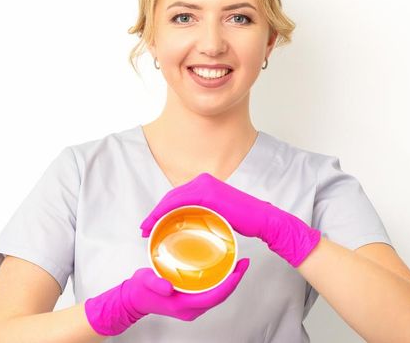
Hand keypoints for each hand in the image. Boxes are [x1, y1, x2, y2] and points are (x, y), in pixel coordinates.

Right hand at [84, 259, 250, 335]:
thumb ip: (156, 284)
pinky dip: (219, 282)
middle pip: (220, 296)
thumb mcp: (145, 282)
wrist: (133, 299)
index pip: (214, 296)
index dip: (229, 284)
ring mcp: (192, 306)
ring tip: (237, 264)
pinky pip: (210, 293)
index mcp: (183, 305)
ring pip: (217, 295)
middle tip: (243, 263)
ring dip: (229, 281)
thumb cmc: (140, 290)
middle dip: (234, 280)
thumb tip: (168, 286)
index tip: (238, 270)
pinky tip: (222, 270)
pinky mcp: (191, 301)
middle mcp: (191, 309)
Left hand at [139, 172, 320, 266]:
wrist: (264, 220)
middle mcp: (203, 181)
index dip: (160, 210)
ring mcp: (205, 186)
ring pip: (172, 200)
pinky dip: (166, 212)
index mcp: (206, 184)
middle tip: (145, 228)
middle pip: (171, 197)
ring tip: (147, 229)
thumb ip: (205, 213)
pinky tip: (158, 223)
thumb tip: (193, 223)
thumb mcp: (219, 214)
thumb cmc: (245, 220)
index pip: (177, 196)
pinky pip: (179, 203)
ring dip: (156, 214)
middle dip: (155, 213)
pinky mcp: (208, 194)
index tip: (151, 224)